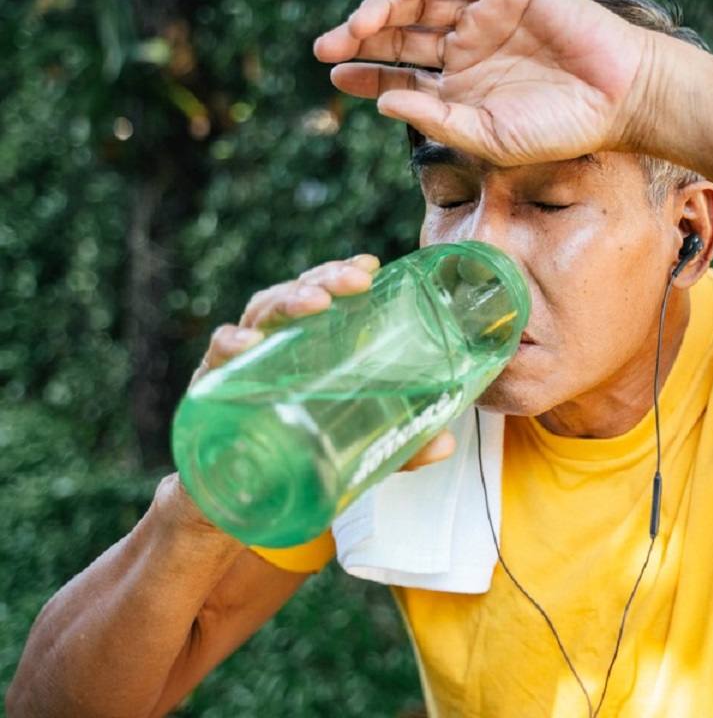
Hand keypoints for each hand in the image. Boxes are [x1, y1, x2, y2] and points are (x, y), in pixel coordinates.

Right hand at [187, 253, 455, 473]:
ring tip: (315, 303)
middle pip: (296, 295)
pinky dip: (229, 344)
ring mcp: (241, 363)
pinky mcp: (213, 390)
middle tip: (356, 281)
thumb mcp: (356, 447)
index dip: (343, 274)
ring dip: (287, 301)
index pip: (325, 296)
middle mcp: (274, 345)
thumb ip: (399, 443)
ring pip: (259, 314)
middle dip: (324, 279)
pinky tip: (248, 342)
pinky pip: (216, 359)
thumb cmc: (296, 455)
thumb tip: (445, 442)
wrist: (237, 502)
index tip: (371, 265)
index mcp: (307, 346)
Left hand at [313, 0, 658, 166]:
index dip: (364, 70)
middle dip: (360, 36)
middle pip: (400, 32)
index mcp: (462, 88)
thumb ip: (437, 119)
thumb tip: (382, 100)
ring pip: (420, 0)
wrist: (620, 97)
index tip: (335, 75)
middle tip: (327, 46)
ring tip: (358, 23)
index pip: (399, 72)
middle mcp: (468, 48)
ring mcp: (486, 15)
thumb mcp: (490, 137)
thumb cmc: (561, 128)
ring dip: (384, 6)